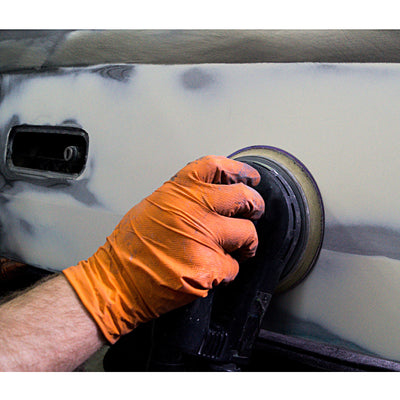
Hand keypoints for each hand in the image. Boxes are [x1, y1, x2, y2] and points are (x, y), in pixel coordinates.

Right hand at [63, 156, 264, 342]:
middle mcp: (194, 210)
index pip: (218, 167)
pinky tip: (211, 270)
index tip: (250, 177)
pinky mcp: (210, 268)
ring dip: (246, 244)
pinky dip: (227, 271)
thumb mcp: (154, 207)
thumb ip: (185, 199)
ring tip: (236, 249)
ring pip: (248, 234)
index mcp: (179, 192)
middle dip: (255, 205)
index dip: (240, 170)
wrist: (117, 282)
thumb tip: (214, 197)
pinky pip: (234, 267)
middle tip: (253, 212)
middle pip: (244, 197)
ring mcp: (204, 239)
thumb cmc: (131, 247)